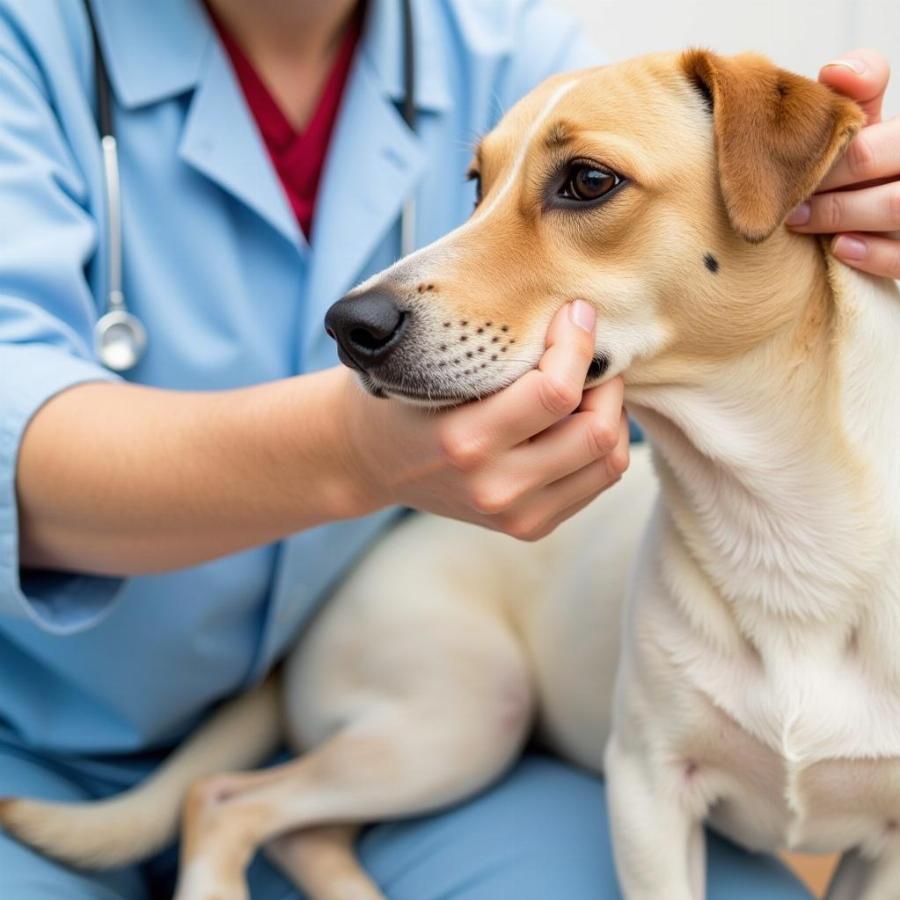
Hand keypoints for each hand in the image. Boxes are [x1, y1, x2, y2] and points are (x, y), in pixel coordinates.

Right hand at [340, 300, 629, 540]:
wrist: (372, 462)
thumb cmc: (404, 399)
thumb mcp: (433, 367)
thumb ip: (495, 352)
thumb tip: (576, 320)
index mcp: (463, 442)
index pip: (555, 392)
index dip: (578, 345)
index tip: (575, 313)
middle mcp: (494, 488)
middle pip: (595, 432)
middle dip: (606, 381)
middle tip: (591, 353)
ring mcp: (515, 516)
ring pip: (608, 461)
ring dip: (612, 414)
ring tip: (589, 386)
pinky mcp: (530, 527)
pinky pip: (597, 481)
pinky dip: (601, 443)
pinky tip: (576, 419)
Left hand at [786, 49, 899, 277]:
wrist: (872, 211)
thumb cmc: (863, 163)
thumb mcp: (863, 122)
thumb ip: (856, 89)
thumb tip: (835, 72)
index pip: (874, 129)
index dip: (837, 141)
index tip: (798, 156)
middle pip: (879, 160)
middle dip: (828, 178)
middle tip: (786, 194)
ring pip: (895, 207)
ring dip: (840, 214)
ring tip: (797, 220)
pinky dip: (871, 254)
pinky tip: (839, 248)